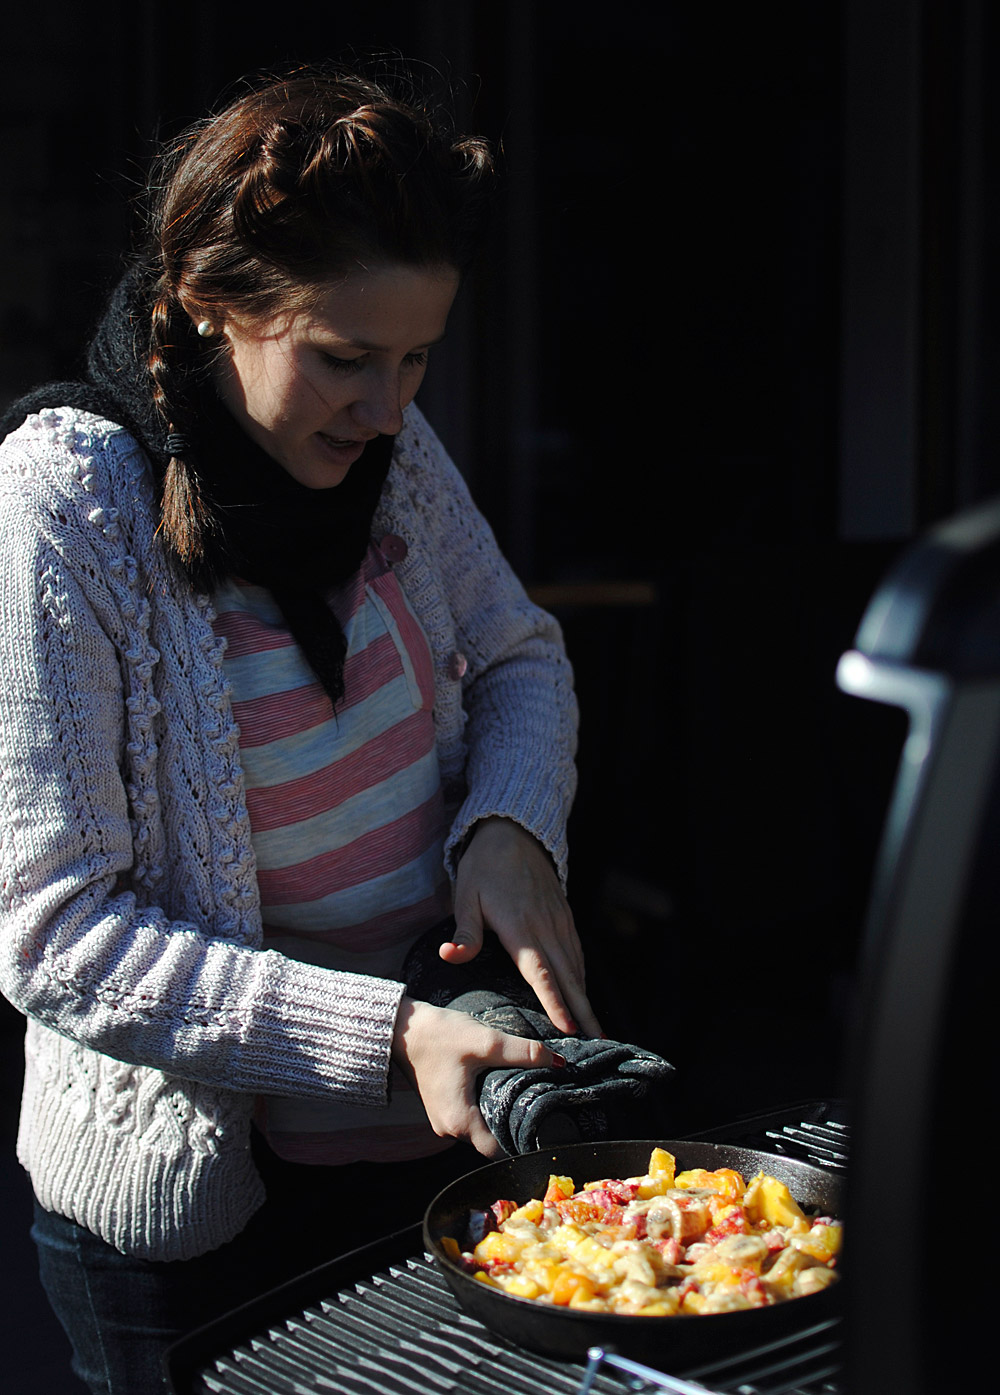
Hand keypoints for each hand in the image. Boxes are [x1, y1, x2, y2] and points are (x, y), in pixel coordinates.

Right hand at [391, 996, 562, 1156]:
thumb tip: (557, 1062)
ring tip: (525, 1095)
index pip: (501, 1150)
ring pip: (482, 1128)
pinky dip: (487, 1107)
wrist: (403, 1027)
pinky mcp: (443, 1108)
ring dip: (501, 1115)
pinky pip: (471, 1117)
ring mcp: (444, 1120)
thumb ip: (522, 1052)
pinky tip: (500, 1086)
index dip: (526, 1142)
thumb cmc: (440, 1035)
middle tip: (543, 1107)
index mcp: (460, 1122)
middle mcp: (450, 1129)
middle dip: (516, 1126)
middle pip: (493, 1141)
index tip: (549, 1127)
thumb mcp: (485, 1040)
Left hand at [442, 817, 602, 1037]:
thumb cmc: (484, 867)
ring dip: (586, 997)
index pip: (540, 972)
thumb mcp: (466, 895)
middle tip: (600, 1042)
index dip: (555, 1001)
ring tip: (598, 1028)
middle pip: (568, 976)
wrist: (513, 834)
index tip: (569, 1028)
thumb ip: (465, 931)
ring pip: (576, 966)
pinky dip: (582, 976)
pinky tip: (583, 994)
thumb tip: (450, 956)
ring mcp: (558, 922)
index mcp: (520, 927)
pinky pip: (576, 952)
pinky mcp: (564, 917)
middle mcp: (545, 927)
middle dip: (583, 1011)